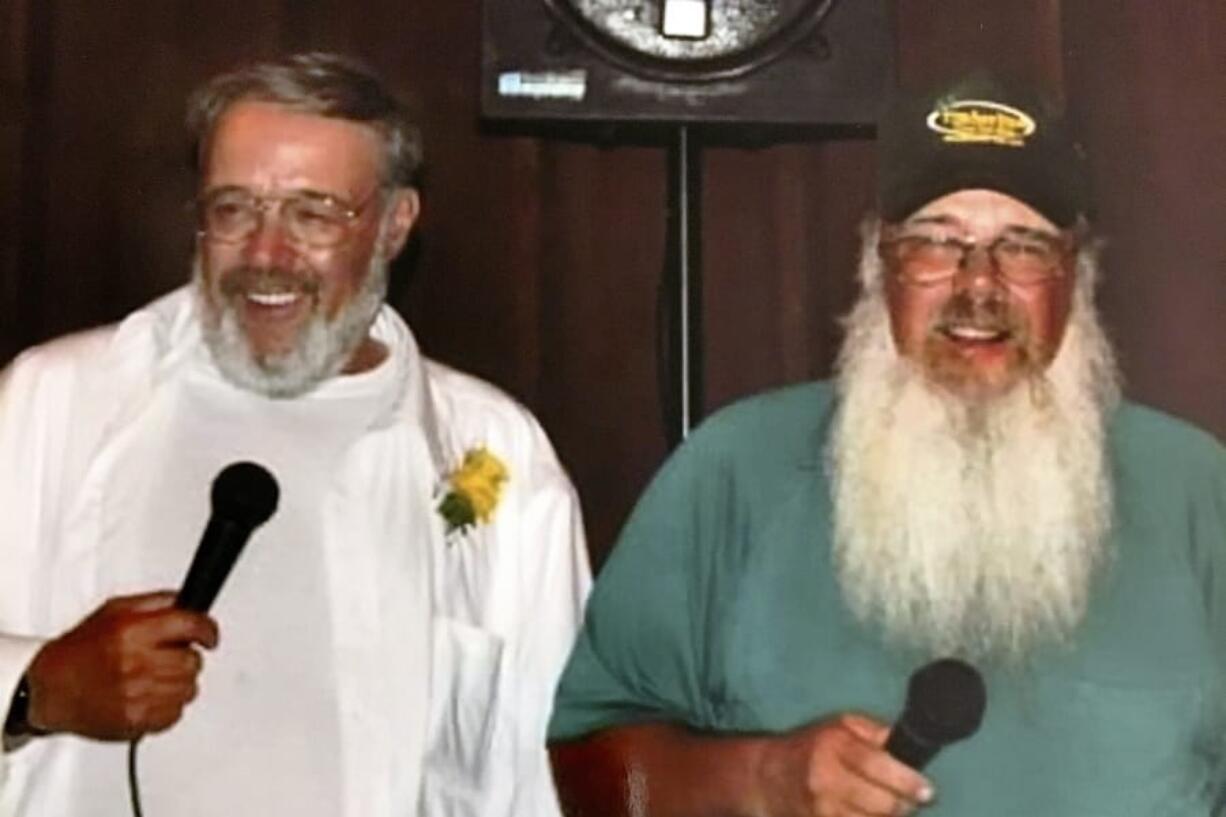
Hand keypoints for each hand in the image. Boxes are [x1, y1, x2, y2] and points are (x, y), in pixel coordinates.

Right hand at [25, 591, 218, 740]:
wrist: (48, 689)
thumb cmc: (80, 650)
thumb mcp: (115, 611)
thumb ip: (157, 603)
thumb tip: (188, 602)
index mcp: (131, 632)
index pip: (190, 626)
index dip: (207, 630)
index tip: (209, 635)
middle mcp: (135, 664)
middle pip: (193, 661)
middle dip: (186, 657)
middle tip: (166, 657)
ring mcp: (136, 695)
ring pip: (189, 689)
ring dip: (178, 682)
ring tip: (152, 677)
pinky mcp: (136, 721)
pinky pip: (176, 713)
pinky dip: (168, 706)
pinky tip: (147, 696)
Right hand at [755, 713, 933, 816]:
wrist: (769, 776)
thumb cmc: (813, 747)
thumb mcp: (840, 726)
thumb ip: (875, 732)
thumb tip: (906, 746)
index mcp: (833, 746)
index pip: (875, 764)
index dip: (906, 780)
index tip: (927, 791)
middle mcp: (825, 778)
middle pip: (878, 803)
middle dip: (903, 805)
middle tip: (912, 800)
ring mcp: (821, 809)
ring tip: (888, 807)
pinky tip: (869, 814)